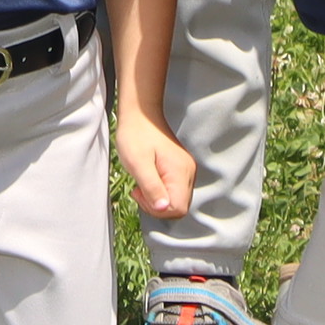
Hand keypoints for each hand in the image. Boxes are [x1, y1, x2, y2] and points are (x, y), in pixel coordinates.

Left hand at [115, 106, 196, 224]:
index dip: (158, 209)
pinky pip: (175, 190)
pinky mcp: (181, 168)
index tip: (140, 193)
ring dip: (158, 199)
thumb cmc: (136, 136)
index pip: (178, 208)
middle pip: (179, 207)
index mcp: (180, 172)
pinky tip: (148, 180)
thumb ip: (151, 187)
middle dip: (158, 206)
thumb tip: (163, 208)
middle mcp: (189, 172)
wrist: (141, 115)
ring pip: (177, 200)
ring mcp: (187, 170)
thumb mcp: (138, 163)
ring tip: (142, 183)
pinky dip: (160, 191)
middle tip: (139, 190)